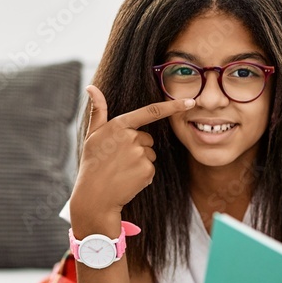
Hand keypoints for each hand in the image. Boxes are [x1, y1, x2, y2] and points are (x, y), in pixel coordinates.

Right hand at [71, 85, 194, 220]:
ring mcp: (140, 154)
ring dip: (139, 162)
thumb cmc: (93, 163)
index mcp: (119, 125)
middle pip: (147, 139)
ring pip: (149, 154)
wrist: (95, 196)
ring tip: (121, 170)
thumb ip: (98, 110)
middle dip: (137, 147)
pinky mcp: (147, 170)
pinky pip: (151, 168)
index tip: (190, 102)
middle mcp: (131, 137)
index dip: (173, 106)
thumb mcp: (92, 134)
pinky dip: (142, 175)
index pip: (151, 111)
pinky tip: (127, 179)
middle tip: (118, 160)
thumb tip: (91, 87)